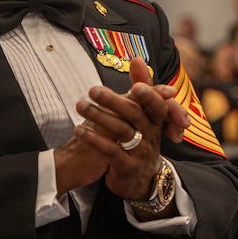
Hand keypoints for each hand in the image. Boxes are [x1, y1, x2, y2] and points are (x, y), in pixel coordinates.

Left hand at [73, 60, 179, 200]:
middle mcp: (151, 135)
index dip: (149, 96)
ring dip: (99, 116)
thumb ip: (142, 86)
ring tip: (80, 105)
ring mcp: (140, 152)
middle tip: (93, 89)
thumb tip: (136, 58)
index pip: (158, 106)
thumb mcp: (144, 115)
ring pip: (121, 131)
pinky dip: (94, 139)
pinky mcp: (126, 167)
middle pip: (135, 114)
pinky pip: (110, 151)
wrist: (141, 180)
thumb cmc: (141, 140)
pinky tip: (79, 130)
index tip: (135, 86)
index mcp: (156, 121)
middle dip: (114, 101)